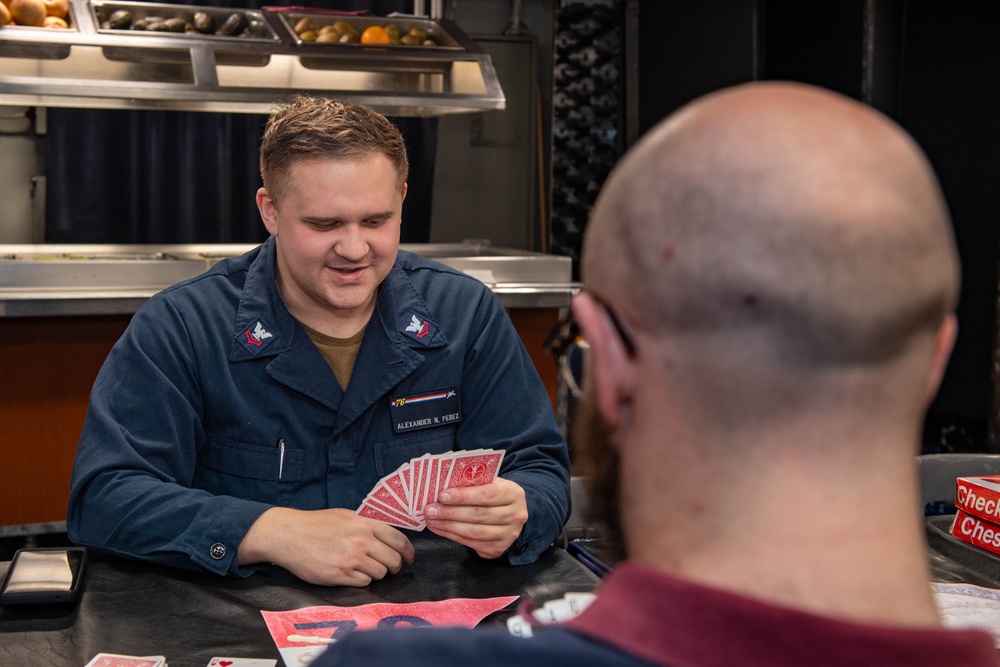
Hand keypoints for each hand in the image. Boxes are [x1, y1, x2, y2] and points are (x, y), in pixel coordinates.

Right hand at [238, 507, 414, 586]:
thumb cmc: (317, 524)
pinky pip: (364, 583)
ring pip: (380, 574)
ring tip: (365, 568)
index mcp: (365, 524)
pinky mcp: (339, 575)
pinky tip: (351, 573)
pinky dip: (362, 580)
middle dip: (395, 566)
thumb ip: (368, 524)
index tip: (409, 558)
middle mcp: (361, 541)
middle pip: (394, 560)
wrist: (289, 535)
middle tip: (389, 567)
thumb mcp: (346, 516)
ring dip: (377, 574)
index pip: (399, 540)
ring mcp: (351, 559)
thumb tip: (389, 534)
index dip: (409, 552)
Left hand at [424, 477, 527, 559]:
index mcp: (514, 493)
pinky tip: (440, 529)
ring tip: (431, 520)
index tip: (442, 495)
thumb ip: (472, 483)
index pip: (487, 494)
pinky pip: (472, 544)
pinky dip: (452, 536)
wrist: (512, 514)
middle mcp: (515, 516)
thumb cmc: (495, 494)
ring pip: (474, 532)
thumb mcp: (490, 483)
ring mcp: (508, 535)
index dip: (463, 496)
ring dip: (448, 527)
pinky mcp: (497, 549)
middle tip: (430, 509)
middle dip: (450, 512)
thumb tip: (442, 487)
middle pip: (479, 515)